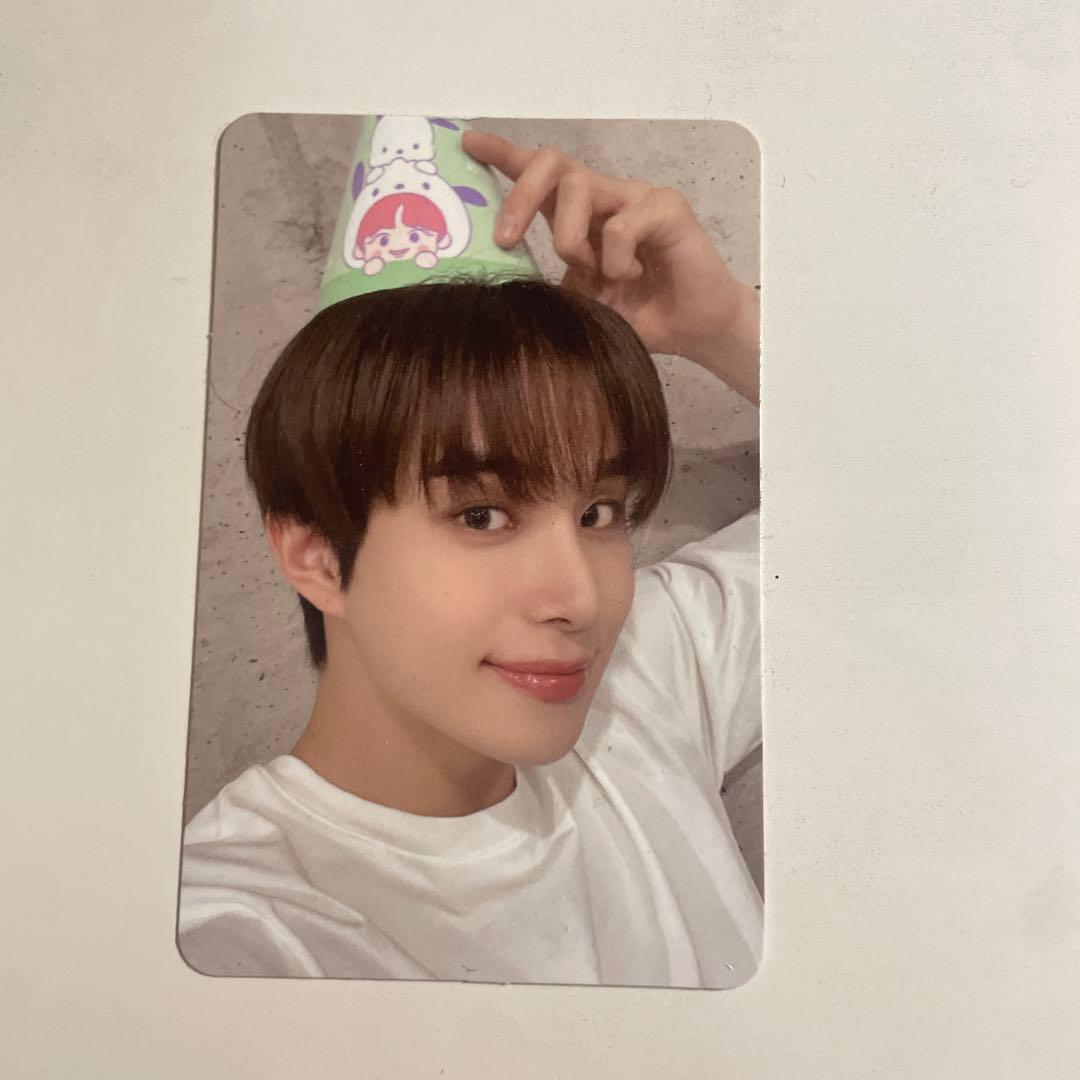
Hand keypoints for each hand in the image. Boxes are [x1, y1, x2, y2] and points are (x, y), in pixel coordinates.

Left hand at [462, 130, 758, 402]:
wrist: (690, 331)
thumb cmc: (636, 313)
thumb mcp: (579, 301)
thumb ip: (547, 283)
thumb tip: (500, 282)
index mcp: (578, 214)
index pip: (537, 174)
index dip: (504, 155)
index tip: (468, 144)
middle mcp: (603, 196)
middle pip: (551, 164)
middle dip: (519, 196)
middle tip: (506, 240)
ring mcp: (634, 197)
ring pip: (579, 188)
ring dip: (570, 239)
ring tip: (593, 273)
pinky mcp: (665, 207)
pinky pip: (621, 223)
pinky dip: (616, 259)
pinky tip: (634, 275)